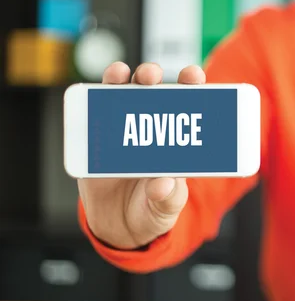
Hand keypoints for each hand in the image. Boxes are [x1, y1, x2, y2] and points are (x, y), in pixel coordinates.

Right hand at [77, 62, 205, 249]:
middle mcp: (151, 130)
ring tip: (122, 75)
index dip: (190, 88)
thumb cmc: (152, 211)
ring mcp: (123, 132)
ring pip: (124, 97)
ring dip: (123, 80)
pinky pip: (96, 115)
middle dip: (153, 77)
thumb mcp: (166, 209)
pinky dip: (96, 99)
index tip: (192, 74)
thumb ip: (168, 198)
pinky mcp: (99, 141)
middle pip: (153, 94)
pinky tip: (98, 91)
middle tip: (151, 74)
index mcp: (177, 143)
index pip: (187, 108)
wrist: (119, 227)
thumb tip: (163, 184)